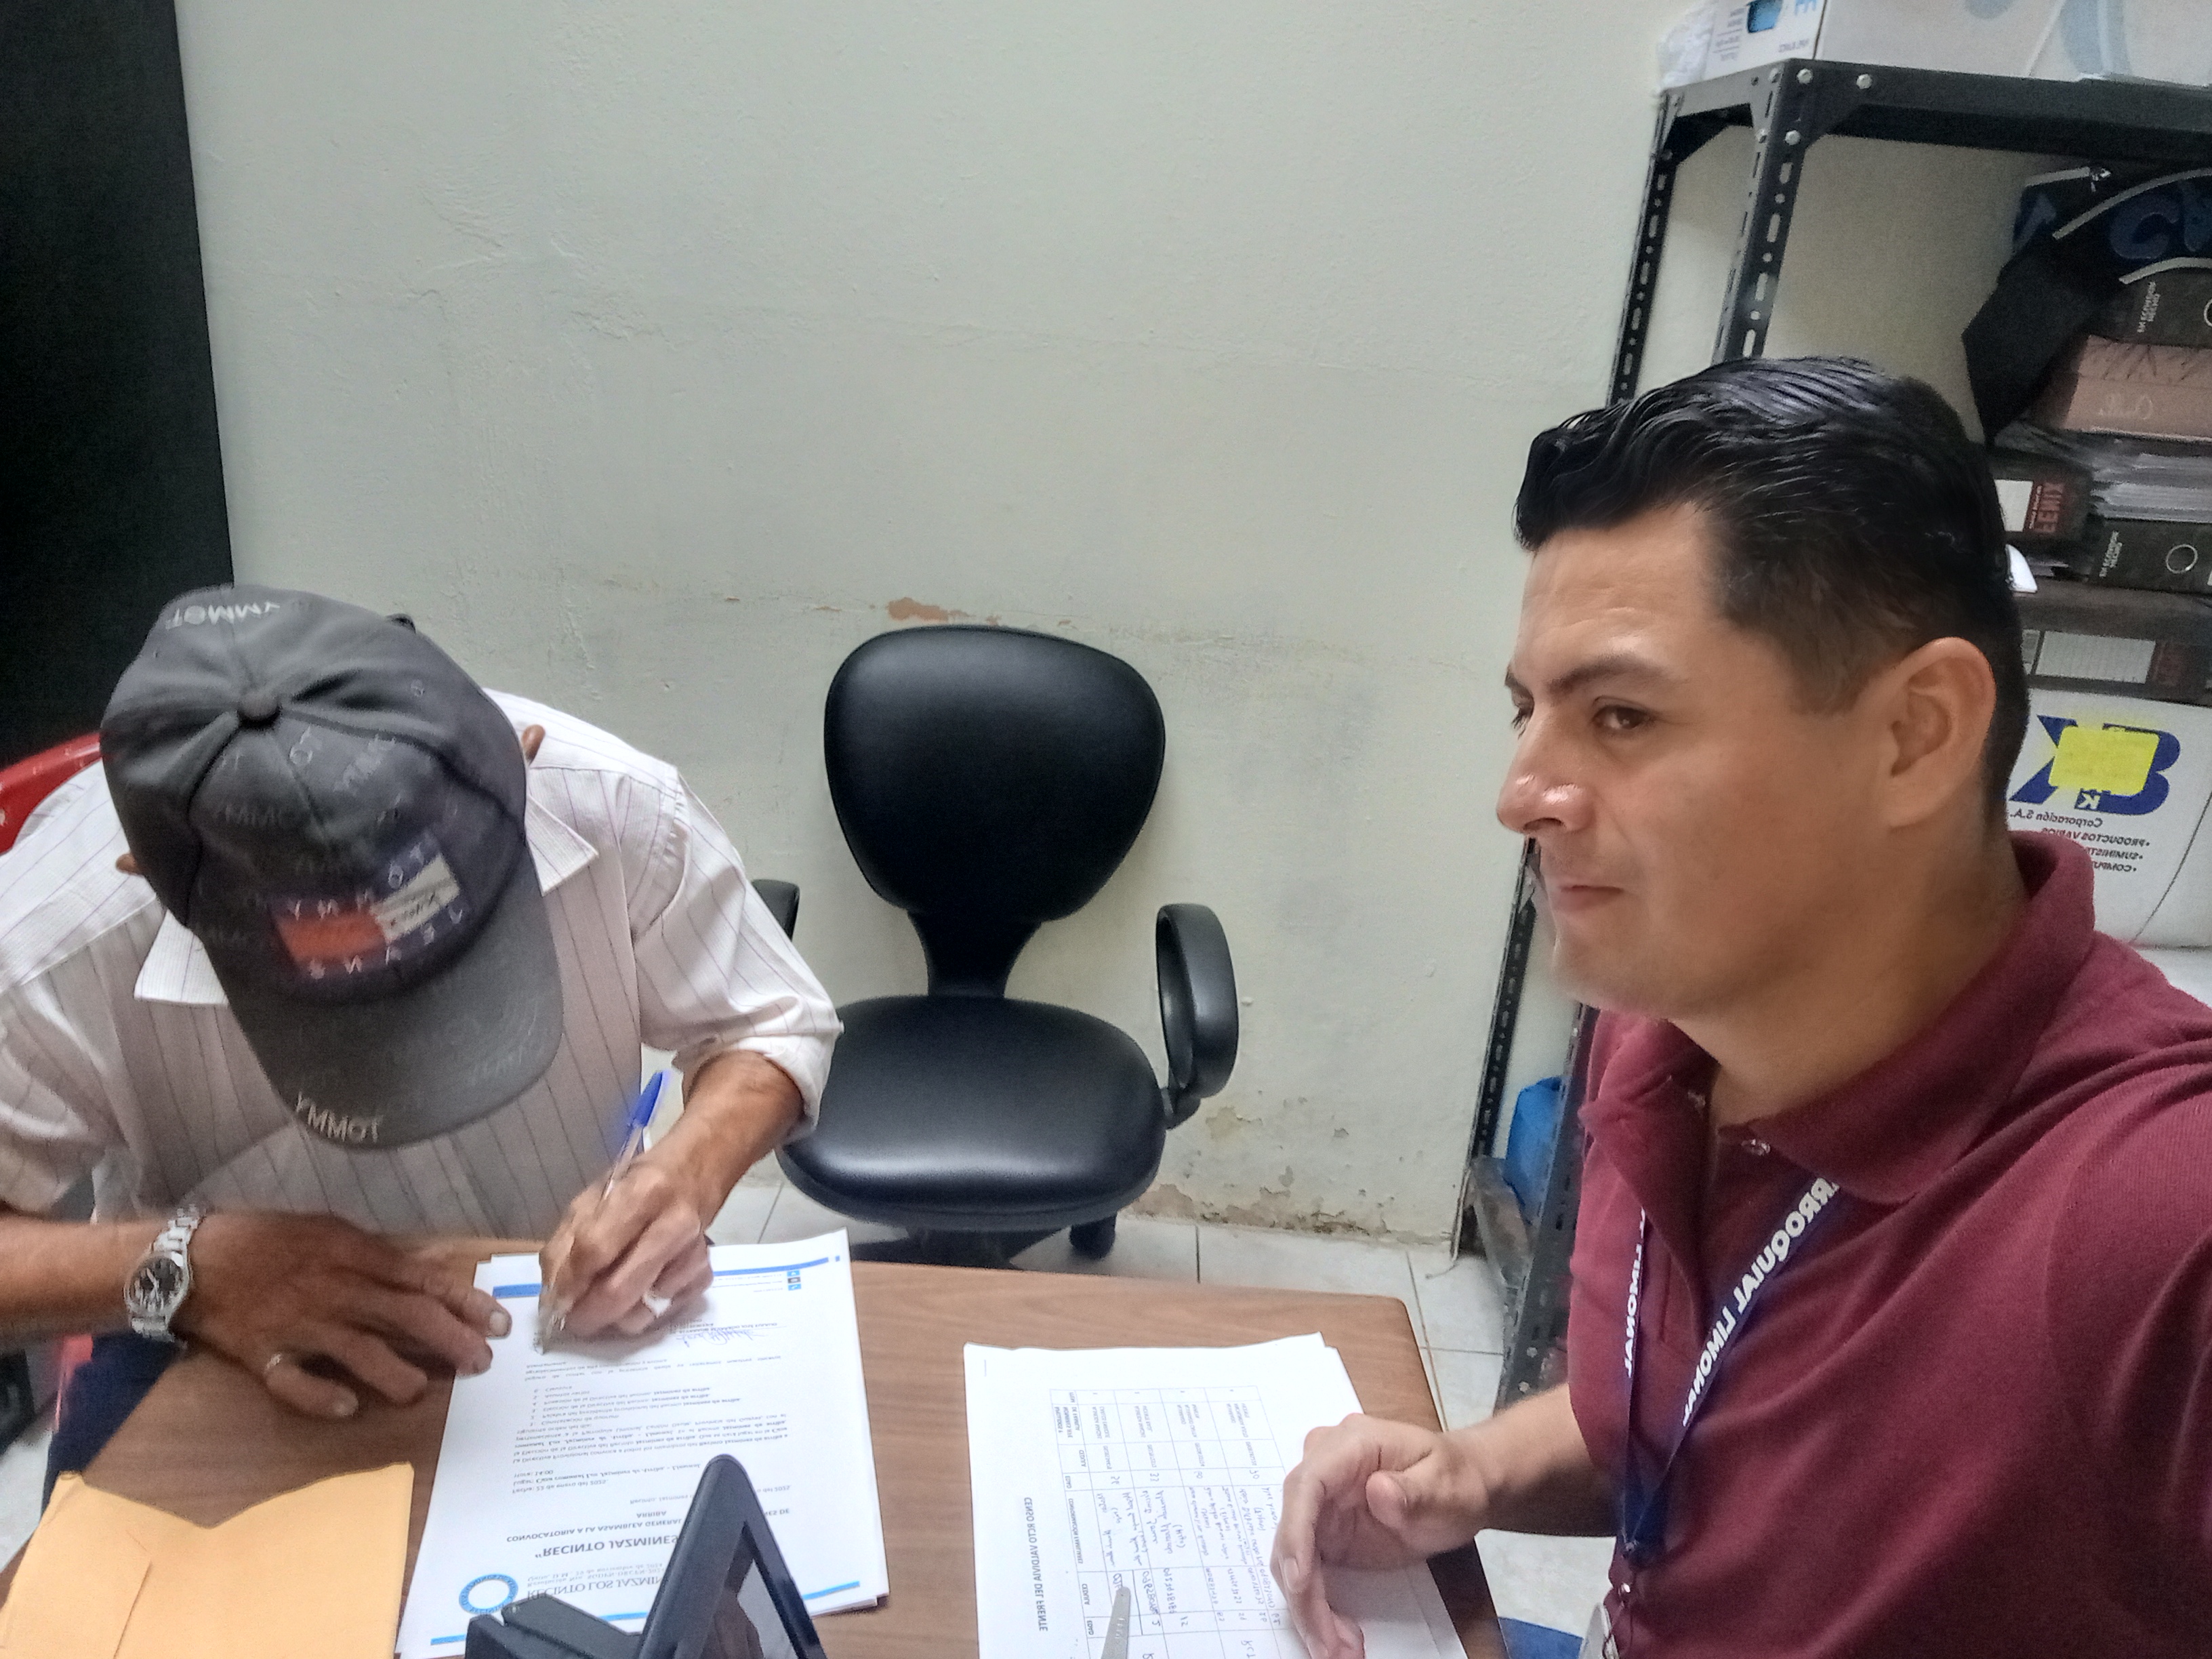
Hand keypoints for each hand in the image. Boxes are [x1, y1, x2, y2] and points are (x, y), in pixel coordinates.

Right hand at [178, 1212, 510, 1418]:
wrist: (193, 1258)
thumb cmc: (267, 1240)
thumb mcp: (328, 1231)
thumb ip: (376, 1254)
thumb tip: (428, 1270)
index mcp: (353, 1255)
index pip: (423, 1279)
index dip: (465, 1302)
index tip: (500, 1322)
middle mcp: (335, 1289)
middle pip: (404, 1314)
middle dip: (449, 1338)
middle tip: (481, 1361)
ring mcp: (300, 1324)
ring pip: (358, 1350)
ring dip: (396, 1373)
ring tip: (420, 1389)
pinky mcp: (264, 1354)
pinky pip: (294, 1382)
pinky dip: (321, 1396)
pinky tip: (347, 1408)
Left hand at [541, 1155, 713, 1339]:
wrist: (693, 1175)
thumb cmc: (635, 1186)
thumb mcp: (592, 1200)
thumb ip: (566, 1244)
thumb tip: (553, 1296)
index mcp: (641, 1194)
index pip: (595, 1250)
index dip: (568, 1283)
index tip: (553, 1303)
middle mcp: (674, 1225)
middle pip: (619, 1291)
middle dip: (586, 1315)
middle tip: (572, 1321)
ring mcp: (694, 1254)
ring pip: (641, 1313)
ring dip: (613, 1320)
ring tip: (603, 1305)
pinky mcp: (706, 1275)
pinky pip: (662, 1315)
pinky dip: (641, 1313)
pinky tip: (636, 1292)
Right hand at [1271, 1414, 1489, 1658]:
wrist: (1462, 1487)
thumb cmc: (1456, 1479)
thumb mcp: (1446, 1485)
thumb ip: (1414, 1490)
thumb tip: (1376, 1492)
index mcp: (1349, 1445)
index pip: (1307, 1485)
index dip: (1296, 1532)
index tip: (1299, 1580)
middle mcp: (1323, 1471)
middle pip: (1293, 1532)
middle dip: (1304, 1593)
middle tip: (1329, 1645)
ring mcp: (1319, 1505)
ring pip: (1294, 1562)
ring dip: (1310, 1610)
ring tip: (1339, 1651)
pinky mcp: (1323, 1536)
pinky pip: (1309, 1577)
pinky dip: (1320, 1610)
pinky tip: (1341, 1637)